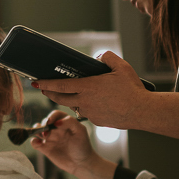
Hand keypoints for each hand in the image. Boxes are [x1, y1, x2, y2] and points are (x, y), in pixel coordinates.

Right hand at [30, 109, 116, 178]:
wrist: (81, 163)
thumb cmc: (83, 146)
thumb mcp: (80, 131)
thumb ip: (70, 122)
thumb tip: (56, 122)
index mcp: (64, 122)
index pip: (55, 115)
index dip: (51, 116)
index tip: (50, 122)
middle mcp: (55, 129)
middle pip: (45, 121)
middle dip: (44, 124)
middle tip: (47, 132)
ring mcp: (49, 138)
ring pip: (37, 130)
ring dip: (36, 130)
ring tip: (43, 136)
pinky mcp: (45, 148)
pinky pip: (35, 142)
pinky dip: (34, 141)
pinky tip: (38, 143)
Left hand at [33, 51, 151, 129]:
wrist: (142, 112)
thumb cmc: (132, 89)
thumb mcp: (121, 66)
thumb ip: (107, 57)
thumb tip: (99, 57)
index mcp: (87, 87)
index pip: (60, 85)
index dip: (45, 83)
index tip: (36, 81)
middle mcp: (84, 102)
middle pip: (60, 98)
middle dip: (49, 93)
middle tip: (44, 88)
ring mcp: (90, 113)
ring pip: (74, 106)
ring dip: (69, 100)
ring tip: (70, 93)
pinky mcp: (97, 121)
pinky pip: (86, 113)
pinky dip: (85, 107)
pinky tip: (93, 102)